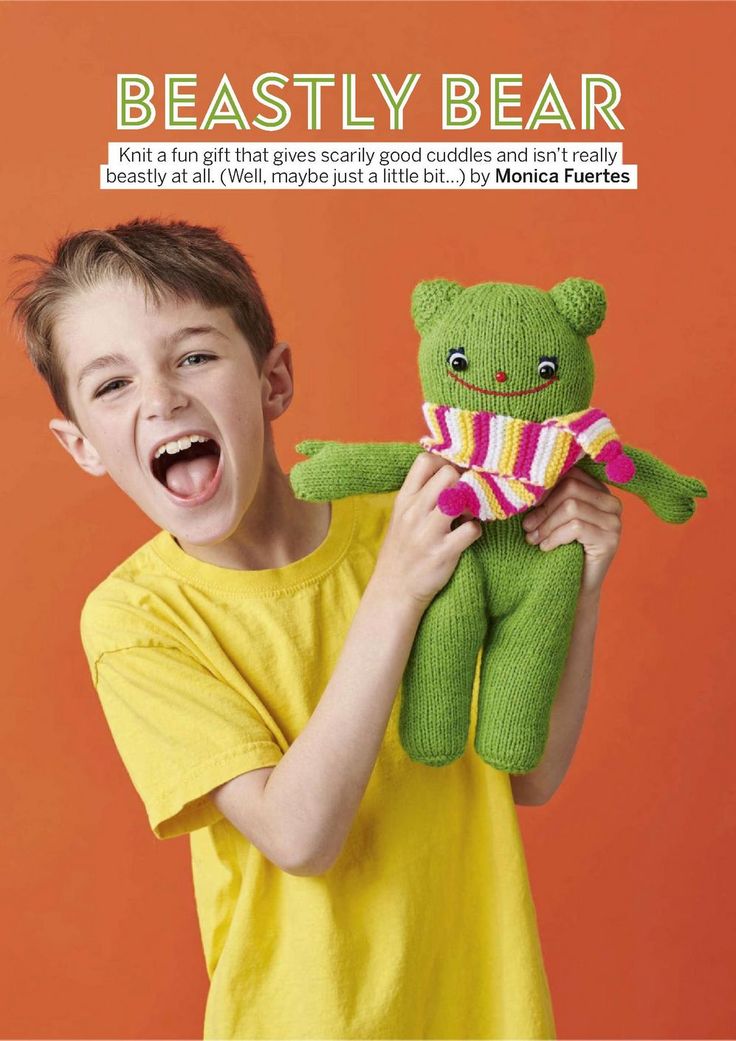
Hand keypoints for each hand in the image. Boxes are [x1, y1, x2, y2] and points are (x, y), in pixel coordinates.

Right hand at [372, 452, 481, 610]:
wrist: (394, 590)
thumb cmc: (401, 551)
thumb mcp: (400, 518)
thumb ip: (419, 496)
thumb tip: (447, 473)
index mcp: (404, 500)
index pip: (425, 461)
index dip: (445, 462)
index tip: (453, 475)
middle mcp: (414, 512)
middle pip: (448, 474)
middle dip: (463, 482)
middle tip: (465, 496)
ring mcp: (429, 533)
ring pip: (461, 497)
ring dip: (472, 504)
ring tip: (468, 515)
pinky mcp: (444, 553)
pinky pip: (472, 530)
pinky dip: (476, 530)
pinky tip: (468, 536)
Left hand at [521, 466, 622, 594]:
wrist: (572, 588)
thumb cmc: (558, 549)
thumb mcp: (552, 518)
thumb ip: (547, 498)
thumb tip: (524, 482)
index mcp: (597, 490)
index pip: (571, 473)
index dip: (545, 486)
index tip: (526, 504)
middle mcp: (611, 502)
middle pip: (571, 487)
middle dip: (543, 507)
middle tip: (527, 526)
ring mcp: (614, 522)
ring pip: (572, 507)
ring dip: (546, 524)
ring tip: (533, 539)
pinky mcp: (611, 540)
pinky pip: (576, 527)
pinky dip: (555, 537)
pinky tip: (545, 547)